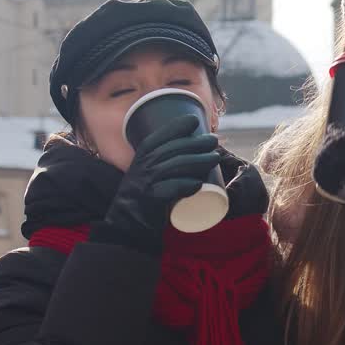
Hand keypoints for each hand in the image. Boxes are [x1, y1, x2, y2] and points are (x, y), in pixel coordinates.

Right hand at [90, 115, 220, 250]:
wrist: (130, 223)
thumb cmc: (146, 194)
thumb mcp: (149, 171)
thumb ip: (164, 158)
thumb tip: (192, 146)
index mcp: (142, 156)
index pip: (159, 136)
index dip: (176, 126)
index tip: (195, 120)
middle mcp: (143, 166)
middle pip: (172, 150)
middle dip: (195, 142)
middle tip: (213, 141)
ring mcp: (147, 183)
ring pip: (175, 167)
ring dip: (198, 161)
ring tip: (215, 158)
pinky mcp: (152, 201)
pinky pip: (170, 190)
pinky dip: (185, 185)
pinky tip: (198, 184)